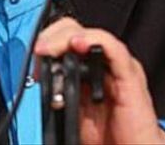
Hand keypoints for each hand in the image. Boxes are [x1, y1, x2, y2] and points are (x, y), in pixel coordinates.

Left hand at [34, 17, 164, 144]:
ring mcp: (118, 66)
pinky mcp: (130, 74)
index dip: (47, 43)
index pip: (65, 39)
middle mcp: (103, 63)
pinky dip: (93, 40)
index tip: (34, 59)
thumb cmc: (109, 137)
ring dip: (65, 38)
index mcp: (88, 69)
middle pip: (74, 31)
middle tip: (39, 54)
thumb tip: (41, 80)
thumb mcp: (74, 111)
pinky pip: (113, 48)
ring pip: (90, 34)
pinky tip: (77, 44)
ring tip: (49, 48)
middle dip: (51, 37)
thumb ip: (61, 91)